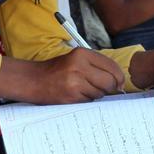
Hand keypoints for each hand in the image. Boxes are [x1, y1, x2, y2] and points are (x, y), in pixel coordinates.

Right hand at [0, 48, 125, 103]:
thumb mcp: (76, 59)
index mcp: (82, 54)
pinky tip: (77, 94)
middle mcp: (79, 66)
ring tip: (84, 89)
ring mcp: (75, 81)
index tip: (120, 82)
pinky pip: (89, 100)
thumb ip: (96, 66)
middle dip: (111, 88)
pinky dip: (87, 99)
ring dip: (97, 94)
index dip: (119, 77)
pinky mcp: (71, 95)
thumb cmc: (57, 70)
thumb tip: (119, 81)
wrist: (33, 80)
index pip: (111, 66)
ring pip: (100, 93)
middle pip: (109, 81)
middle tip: (105, 89)